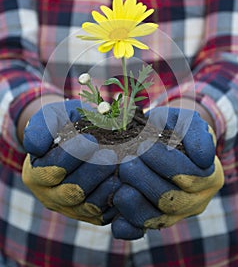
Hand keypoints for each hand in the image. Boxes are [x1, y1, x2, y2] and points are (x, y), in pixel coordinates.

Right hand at [22, 100, 119, 224]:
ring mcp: (72, 208)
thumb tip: (35, 148)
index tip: (90, 140)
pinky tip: (126, 179)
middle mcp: (51, 196)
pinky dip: (115, 198)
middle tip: (110, 155)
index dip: (71, 155)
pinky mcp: (92, 215)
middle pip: (71, 191)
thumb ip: (41, 128)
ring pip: (89, 205)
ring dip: (106, 185)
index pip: (51, 170)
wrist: (83, 135)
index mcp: (36, 174)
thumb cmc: (67, 123)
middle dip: (92, 172)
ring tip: (120, 165)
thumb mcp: (52, 117)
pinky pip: (104, 213)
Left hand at [111, 107, 223, 238]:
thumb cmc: (172, 129)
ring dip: (132, 199)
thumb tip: (202, 160)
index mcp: (207, 177)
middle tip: (126, 159)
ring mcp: (173, 215)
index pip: (187, 175)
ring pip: (154, 218)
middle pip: (170, 199)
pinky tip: (115, 215)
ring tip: (120, 174)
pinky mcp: (151, 222)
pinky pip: (139, 231)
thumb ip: (195, 133)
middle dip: (143, 177)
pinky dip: (126, 226)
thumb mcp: (185, 121)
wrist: (159, 139)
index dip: (163, 161)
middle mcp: (194, 201)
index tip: (142, 144)